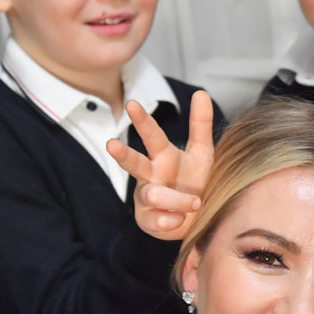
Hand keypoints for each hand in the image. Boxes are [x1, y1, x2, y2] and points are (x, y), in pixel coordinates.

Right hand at [106, 90, 214, 240]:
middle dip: (123, 154)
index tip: (131, 103)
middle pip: (134, 163)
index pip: (151, 135)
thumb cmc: (194, 180)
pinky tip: (181, 220)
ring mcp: (146, 198)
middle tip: (111, 144)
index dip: (142, 120)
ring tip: (194, 202)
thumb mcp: (202, 152)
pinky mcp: (147, 221)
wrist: (197, 217)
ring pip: (151, 195)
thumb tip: (201, 92)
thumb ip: (200, 125)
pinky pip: (159, 221)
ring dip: (173, 199)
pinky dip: (174, 220)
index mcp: (162, 155)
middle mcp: (150, 175)